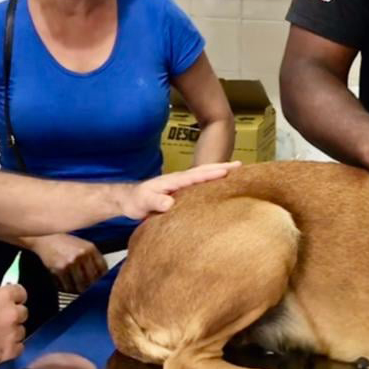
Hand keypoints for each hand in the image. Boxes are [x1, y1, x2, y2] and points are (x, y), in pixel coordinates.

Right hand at [0, 285, 27, 367]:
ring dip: (11, 334)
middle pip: (23, 313)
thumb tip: (1, 300)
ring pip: (20, 332)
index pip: (21, 293)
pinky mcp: (8, 351)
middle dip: (12, 317)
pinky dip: (10, 349)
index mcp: (3, 296)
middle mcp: (11, 313)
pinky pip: (19, 348)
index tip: (12, 303)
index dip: (15, 299)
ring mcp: (11, 333)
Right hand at [32, 234, 107, 293]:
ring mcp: (70, 263)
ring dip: (79, 290)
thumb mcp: (83, 245)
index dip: (102, 279)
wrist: (45, 239)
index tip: (100, 283)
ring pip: (80, 286)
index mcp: (90, 248)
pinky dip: (67, 289)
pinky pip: (66, 286)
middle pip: (92, 280)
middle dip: (90, 287)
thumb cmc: (65, 242)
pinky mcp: (59, 270)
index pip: (102, 269)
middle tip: (88, 289)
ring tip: (77, 289)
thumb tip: (101, 275)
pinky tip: (67, 285)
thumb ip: (93, 258)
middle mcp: (81, 255)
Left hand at [120, 161, 241, 219]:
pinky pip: (200, 182)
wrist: (129, 199)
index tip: (226, 171)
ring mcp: (181, 183)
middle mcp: (179, 179)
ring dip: (219, 170)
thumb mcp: (143, 203)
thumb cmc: (136, 201)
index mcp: (173, 181)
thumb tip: (169, 203)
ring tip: (237, 170)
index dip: (210, 173)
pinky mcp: (182, 190)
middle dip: (221, 167)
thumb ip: (155, 202)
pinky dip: (212, 179)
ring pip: (203, 174)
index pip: (195, 176)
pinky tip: (221, 183)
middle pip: (203, 170)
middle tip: (240, 165)